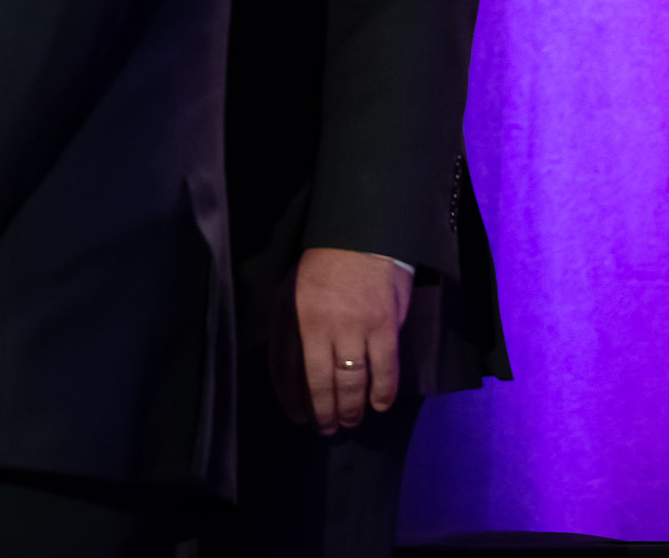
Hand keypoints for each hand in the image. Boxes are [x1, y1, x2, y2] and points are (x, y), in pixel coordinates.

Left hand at [279, 247, 412, 432]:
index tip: (298, 417)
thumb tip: (290, 375)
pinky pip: (384, 370)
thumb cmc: (321, 269)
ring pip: (350, 382)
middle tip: (327, 429)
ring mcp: (352, 327)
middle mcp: (318, 324)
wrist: (361, 239)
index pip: (284, 369)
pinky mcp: (383, 327)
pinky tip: (379, 406)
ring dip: (350, 409)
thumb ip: (287, 330)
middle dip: (322, 413)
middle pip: (318, 382)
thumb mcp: (289, 293)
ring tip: (350, 421)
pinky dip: (382, 393)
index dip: (290, 399)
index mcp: (290, 316)